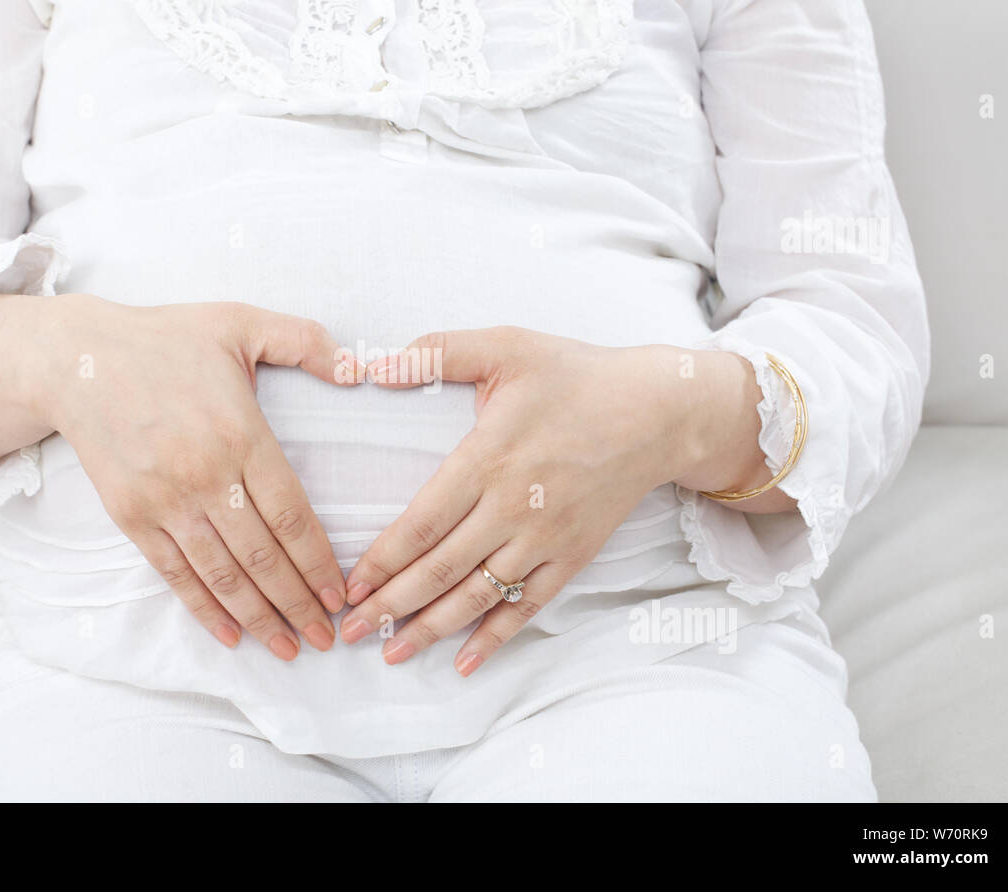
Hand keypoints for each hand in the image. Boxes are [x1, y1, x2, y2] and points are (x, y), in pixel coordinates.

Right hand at [36, 297, 361, 659]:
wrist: (75, 360)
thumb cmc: (165, 339)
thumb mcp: (240, 322)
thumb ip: (306, 342)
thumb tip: (361, 369)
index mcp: (241, 435)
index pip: (292, 515)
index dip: (320, 562)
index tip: (342, 593)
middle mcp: (205, 476)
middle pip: (264, 557)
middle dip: (300, 604)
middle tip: (329, 638)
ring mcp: (166, 501)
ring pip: (223, 575)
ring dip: (260, 618)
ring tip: (291, 648)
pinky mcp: (132, 516)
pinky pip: (176, 573)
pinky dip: (205, 609)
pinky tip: (232, 635)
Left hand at [339, 328, 777, 674]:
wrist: (658, 411)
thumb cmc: (575, 375)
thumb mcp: (506, 345)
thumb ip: (437, 353)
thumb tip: (374, 367)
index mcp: (488, 459)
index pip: (422, 524)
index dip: (383, 561)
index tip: (349, 586)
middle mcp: (513, 508)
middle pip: (441, 570)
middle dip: (391, 605)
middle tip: (352, 631)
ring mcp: (545, 538)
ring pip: (478, 596)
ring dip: (431, 628)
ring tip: (393, 654)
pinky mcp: (573, 556)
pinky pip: (528, 606)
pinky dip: (495, 637)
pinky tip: (464, 662)